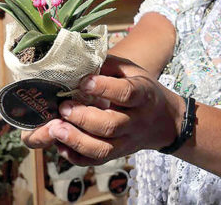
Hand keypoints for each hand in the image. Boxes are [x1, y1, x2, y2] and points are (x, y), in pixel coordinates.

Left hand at [21, 56, 183, 165]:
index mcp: (143, 95)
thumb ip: (108, 65)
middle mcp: (136, 121)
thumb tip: (78, 59)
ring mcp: (127, 141)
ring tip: (55, 128)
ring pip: (103, 149)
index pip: (126, 93)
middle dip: (83, 118)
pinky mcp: (118, 153)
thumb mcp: (133, 71)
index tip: (83, 82)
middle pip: (111, 126)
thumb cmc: (143, 88)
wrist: (165, 120)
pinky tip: (60, 144)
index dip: (104, 88)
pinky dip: (76, 157)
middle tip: (63, 107)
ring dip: (76, 140)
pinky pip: (96, 161)